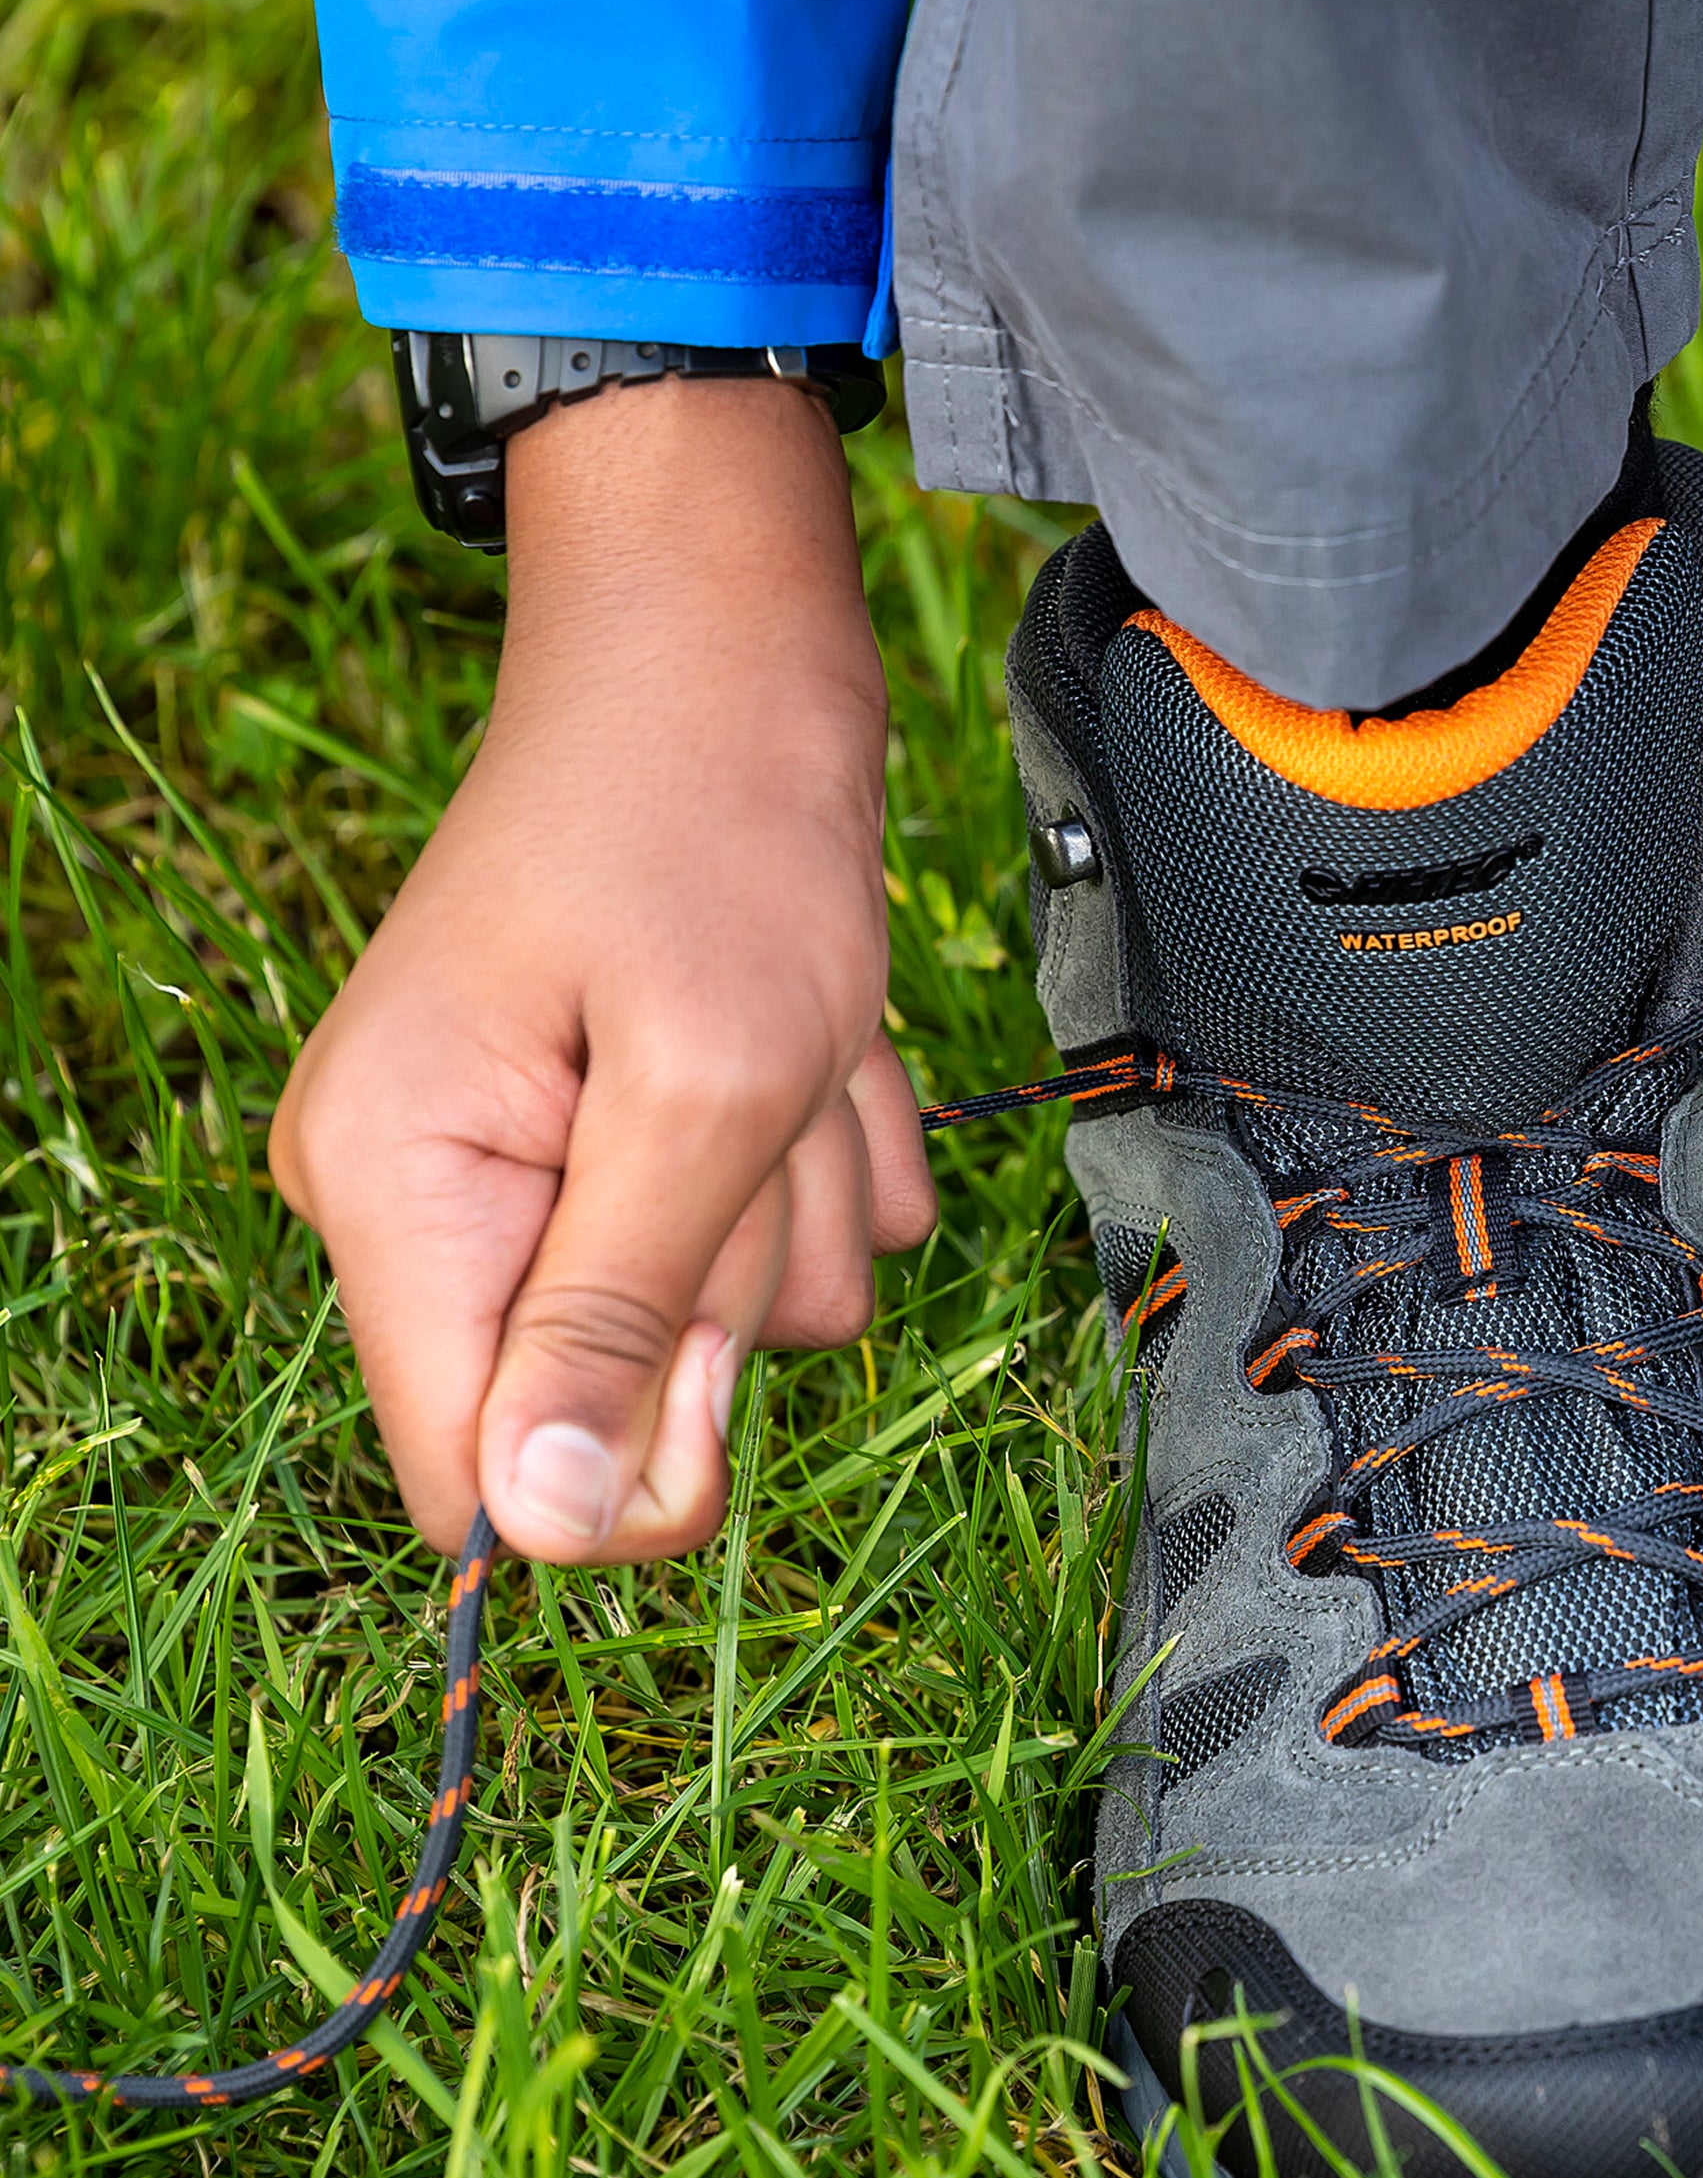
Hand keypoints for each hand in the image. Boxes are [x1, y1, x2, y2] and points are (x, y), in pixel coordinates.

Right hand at [270, 376, 936, 1561]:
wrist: (732, 649)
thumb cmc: (721, 825)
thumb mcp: (707, 1080)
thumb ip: (620, 1307)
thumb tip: (538, 1529)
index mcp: (398, 1189)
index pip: (471, 1478)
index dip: (623, 1458)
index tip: (716, 1305)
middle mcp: (441, 1196)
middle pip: (629, 1392)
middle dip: (743, 1259)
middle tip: (758, 1092)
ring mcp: (539, 1167)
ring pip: (740, 1313)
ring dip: (806, 1184)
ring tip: (786, 1027)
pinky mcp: (634, 1139)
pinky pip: (785, 1231)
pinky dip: (828, 1140)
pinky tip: (807, 1020)